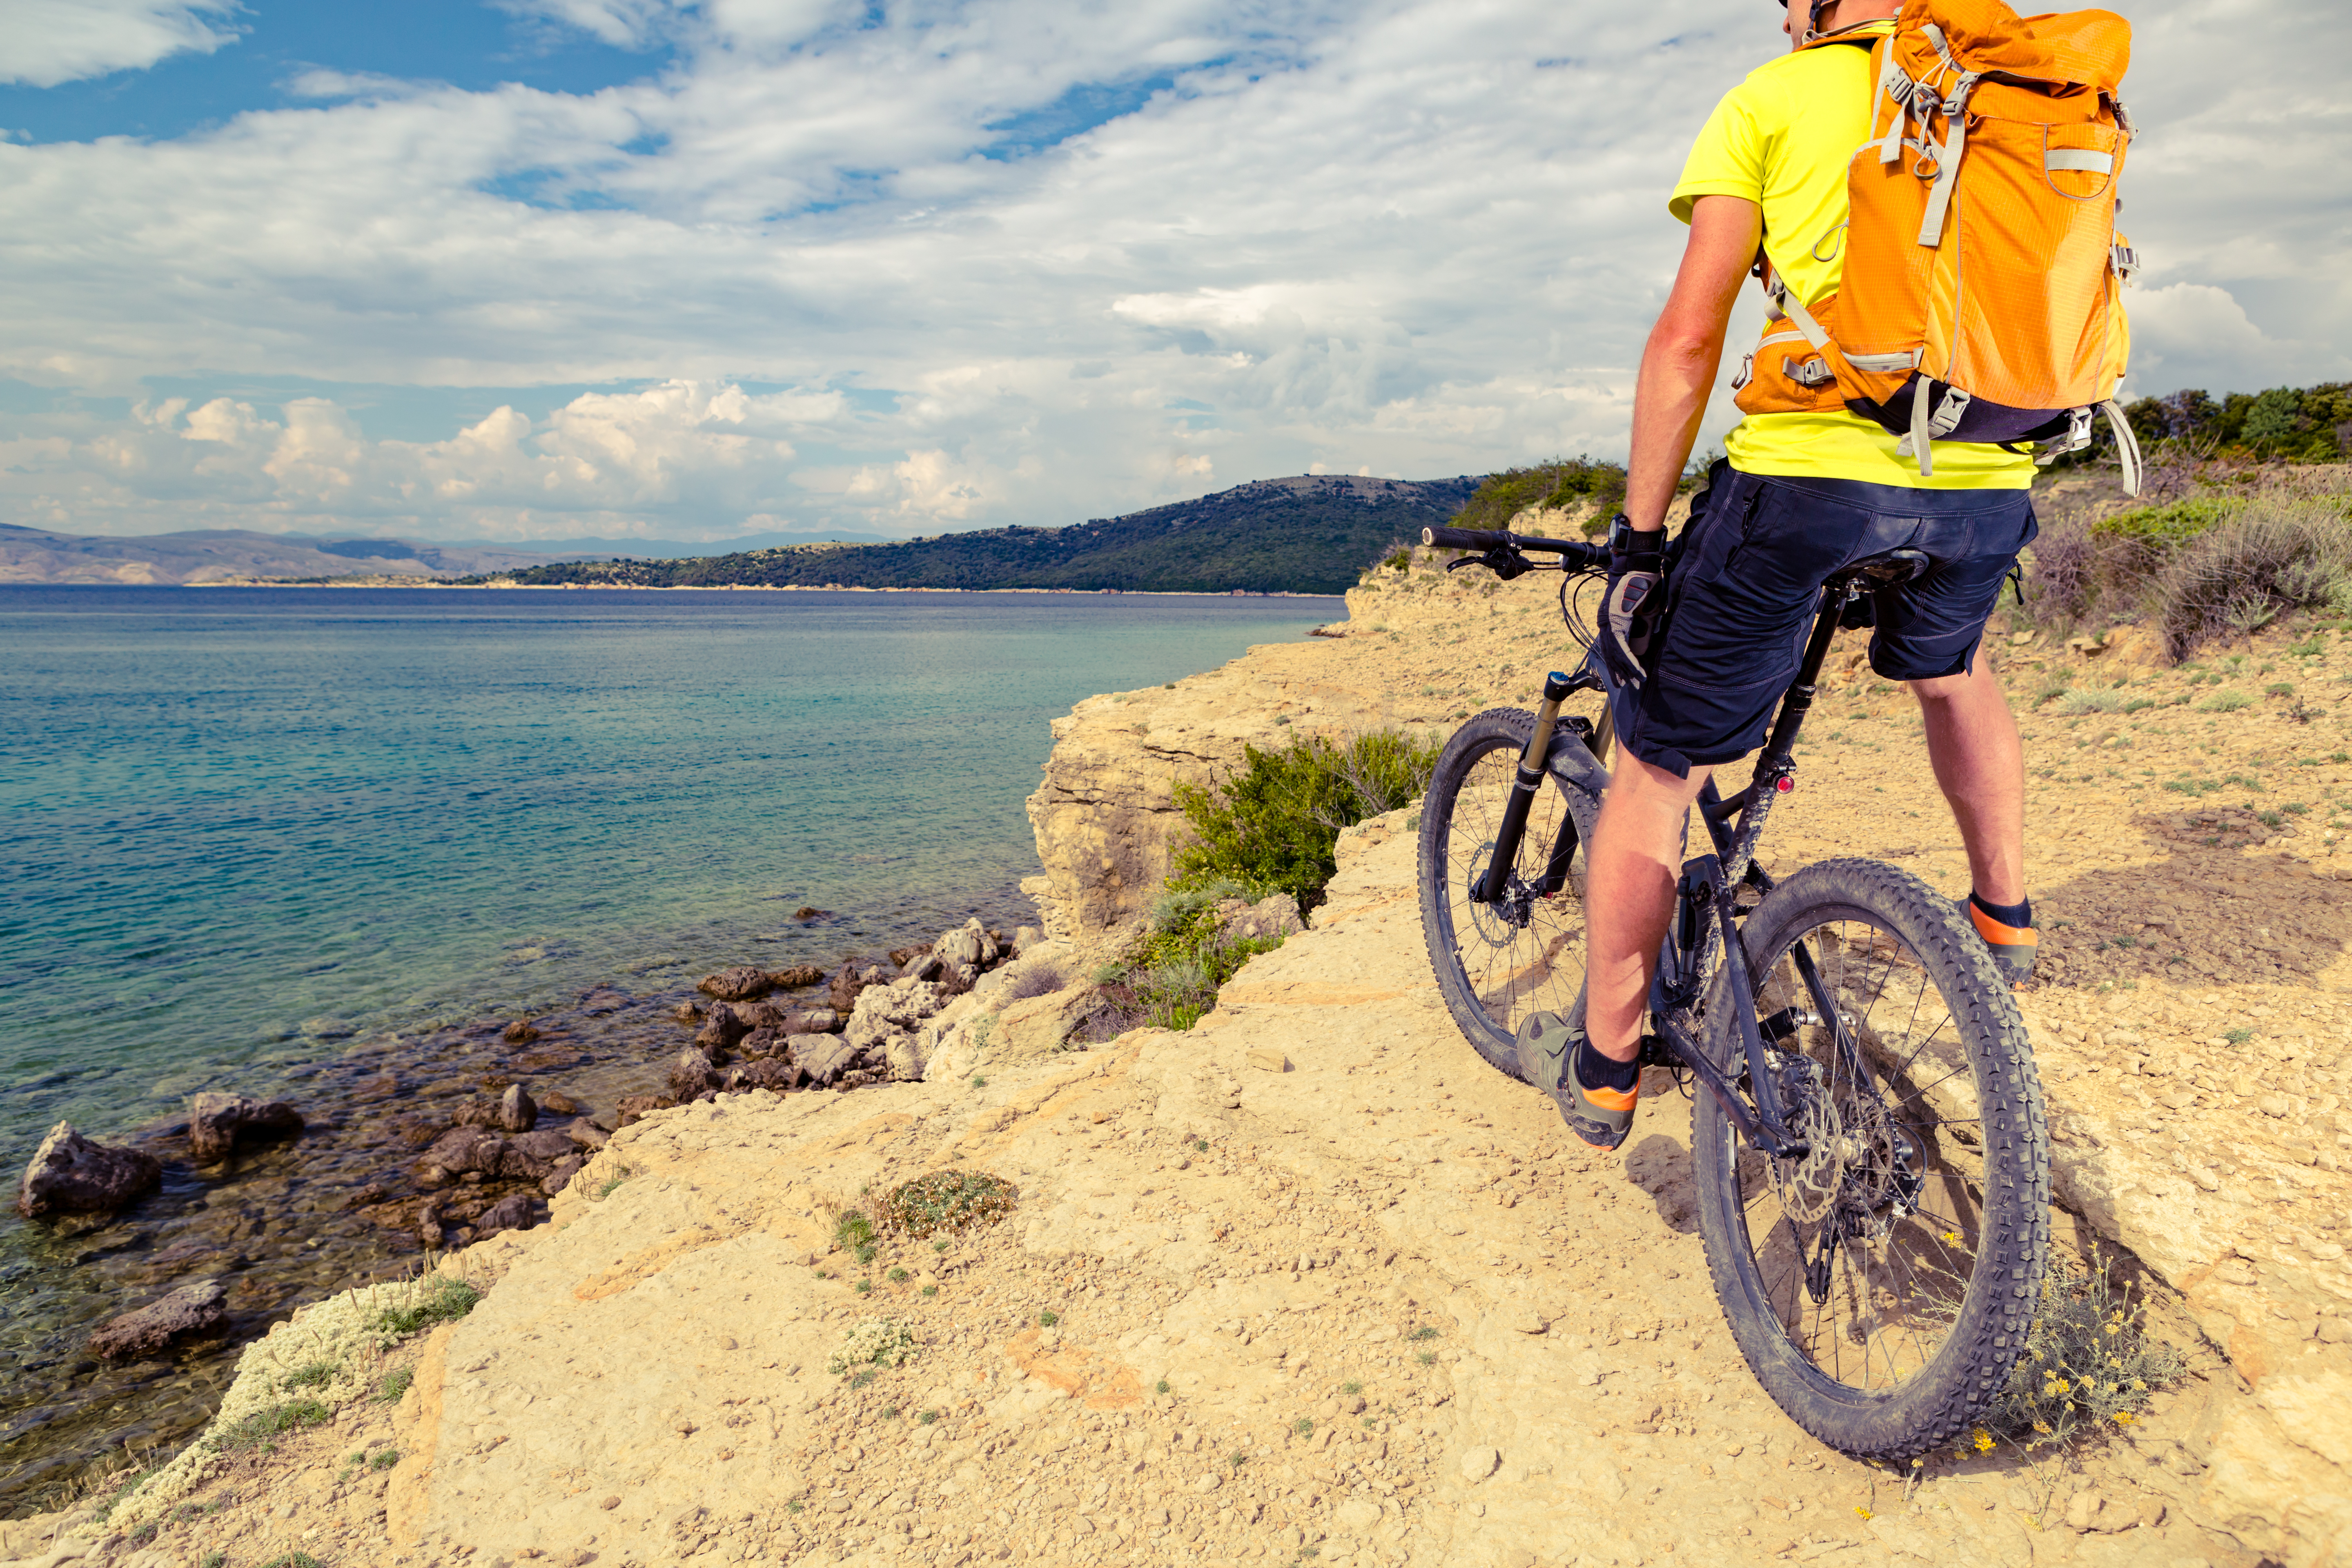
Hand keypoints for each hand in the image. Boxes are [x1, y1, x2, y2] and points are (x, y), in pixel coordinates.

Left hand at [1601, 515, 1667, 687]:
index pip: (1612, 646)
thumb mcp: (1645, 612)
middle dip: (1620, 671)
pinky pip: (1622, 645)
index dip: (1618, 663)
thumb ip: (1642, 630)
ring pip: (1616, 653)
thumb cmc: (1643, 586)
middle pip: (1611, 653)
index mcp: (1612, 619)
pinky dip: (1630, 659)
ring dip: (1626, 669)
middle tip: (1626, 685)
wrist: (1639, 567)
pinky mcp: (1616, 620)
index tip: (1623, 676)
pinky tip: (1636, 670)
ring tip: (1633, 682)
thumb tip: (1641, 649)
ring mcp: (1610, 620)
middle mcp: (1607, 621)